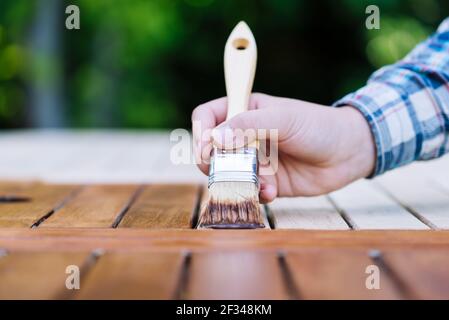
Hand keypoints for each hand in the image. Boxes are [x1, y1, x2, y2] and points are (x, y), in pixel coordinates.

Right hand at [192, 93, 374, 202]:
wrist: (348, 152)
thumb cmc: (318, 125)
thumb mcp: (284, 119)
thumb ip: (249, 125)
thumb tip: (215, 138)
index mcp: (245, 110)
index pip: (208, 116)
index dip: (200, 130)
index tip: (205, 147)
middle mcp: (245, 135)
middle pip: (211, 148)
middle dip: (213, 161)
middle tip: (222, 170)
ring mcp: (255, 159)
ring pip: (227, 172)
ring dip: (235, 180)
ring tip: (256, 181)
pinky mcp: (266, 181)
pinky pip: (248, 189)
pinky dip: (255, 193)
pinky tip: (270, 191)